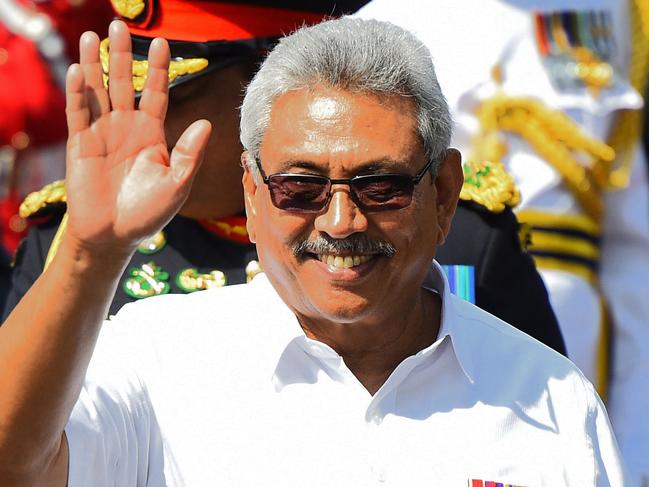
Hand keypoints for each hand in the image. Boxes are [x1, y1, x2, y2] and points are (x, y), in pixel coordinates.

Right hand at [64, 20, 210, 254]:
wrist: (114, 236)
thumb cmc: (148, 213)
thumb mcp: (177, 184)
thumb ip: (190, 154)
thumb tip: (206, 124)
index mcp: (152, 134)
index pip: (156, 93)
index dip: (159, 69)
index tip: (164, 42)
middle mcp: (127, 127)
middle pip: (124, 83)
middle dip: (123, 55)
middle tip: (120, 24)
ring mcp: (102, 133)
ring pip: (98, 91)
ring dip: (95, 64)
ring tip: (94, 35)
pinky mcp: (81, 144)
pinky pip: (78, 113)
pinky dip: (77, 92)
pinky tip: (77, 69)